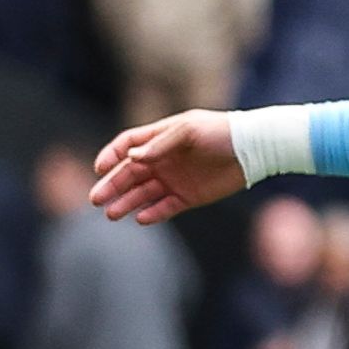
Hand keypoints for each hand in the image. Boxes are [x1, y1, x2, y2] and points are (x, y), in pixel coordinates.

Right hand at [92, 110, 247, 224]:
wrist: (252, 149)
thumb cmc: (220, 132)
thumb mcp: (188, 130)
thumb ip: (160, 144)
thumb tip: (132, 157)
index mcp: (160, 138)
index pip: (127, 146)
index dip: (111, 156)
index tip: (99, 168)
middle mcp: (163, 160)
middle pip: (129, 174)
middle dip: (112, 186)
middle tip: (96, 199)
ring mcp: (174, 179)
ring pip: (143, 194)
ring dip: (127, 202)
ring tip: (112, 213)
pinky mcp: (189, 197)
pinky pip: (165, 208)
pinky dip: (153, 214)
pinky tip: (140, 218)